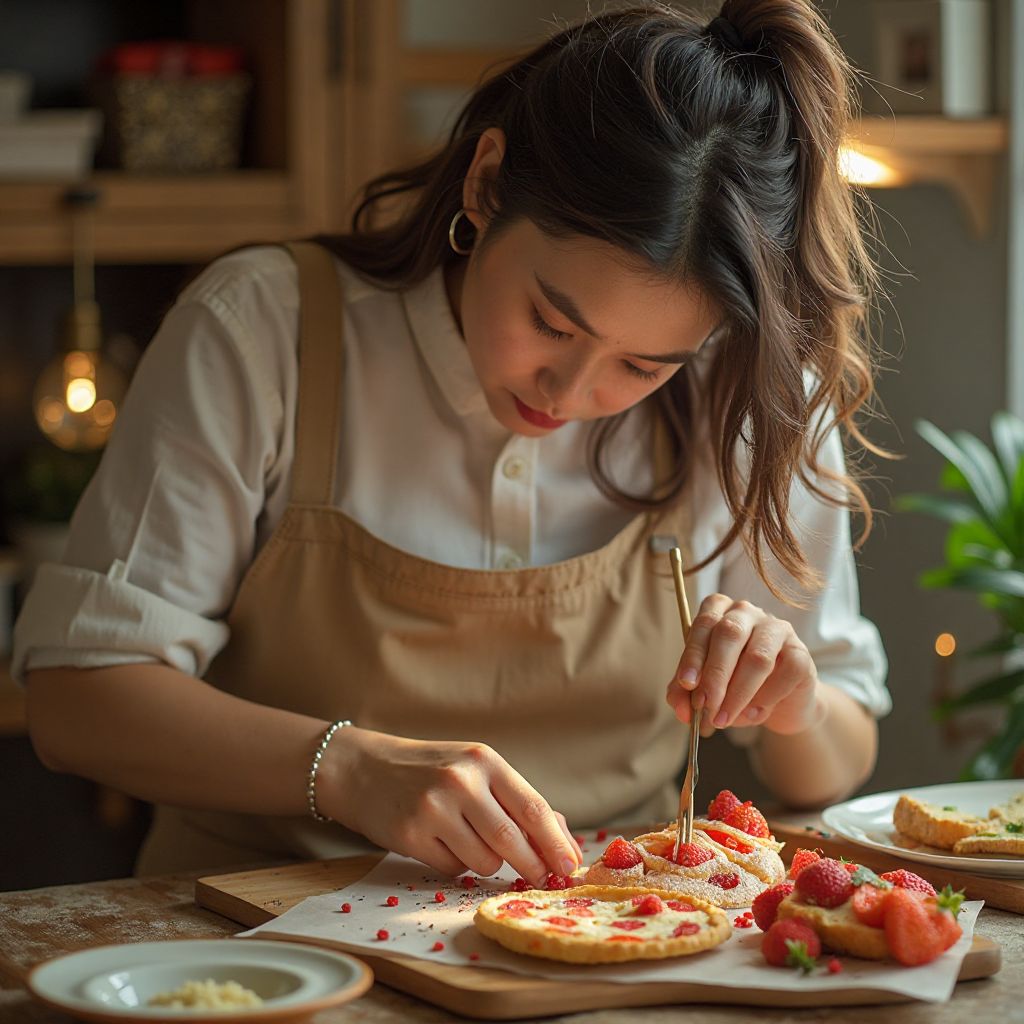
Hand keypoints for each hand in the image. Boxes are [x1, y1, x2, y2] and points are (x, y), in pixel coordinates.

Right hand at [320, 728, 581, 886]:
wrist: (364, 768)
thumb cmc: (431, 769)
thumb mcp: (475, 769)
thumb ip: (516, 800)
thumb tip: (562, 841)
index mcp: (484, 760)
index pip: (533, 808)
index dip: (556, 843)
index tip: (571, 865)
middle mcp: (460, 782)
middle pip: (513, 841)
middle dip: (533, 866)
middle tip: (542, 878)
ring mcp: (433, 809)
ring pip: (484, 861)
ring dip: (488, 863)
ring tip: (469, 840)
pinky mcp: (410, 835)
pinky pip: (451, 869)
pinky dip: (455, 865)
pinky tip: (440, 842)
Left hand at [665, 594, 824, 735]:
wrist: (779, 705)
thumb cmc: (735, 687)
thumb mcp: (705, 689)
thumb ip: (686, 695)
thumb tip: (682, 711)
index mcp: (719, 611)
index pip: (703, 624)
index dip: (693, 654)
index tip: (686, 683)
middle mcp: (747, 612)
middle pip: (729, 634)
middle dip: (715, 675)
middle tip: (705, 705)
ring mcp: (777, 629)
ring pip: (757, 657)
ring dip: (738, 693)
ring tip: (724, 719)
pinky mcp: (800, 653)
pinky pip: (784, 674)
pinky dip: (766, 698)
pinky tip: (756, 714)